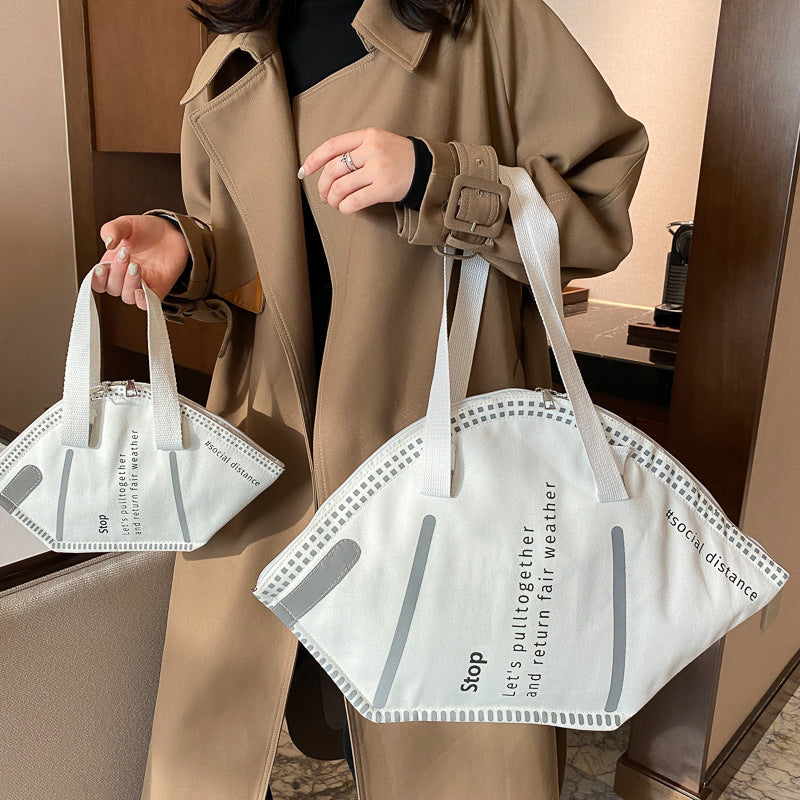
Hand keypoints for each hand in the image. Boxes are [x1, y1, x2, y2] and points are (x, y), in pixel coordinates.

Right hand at [94, 215, 190, 310]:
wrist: (172, 232)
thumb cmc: (146, 230)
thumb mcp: (126, 224)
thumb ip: (112, 229)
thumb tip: (107, 242)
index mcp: (111, 266)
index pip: (98, 282)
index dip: (96, 279)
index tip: (101, 267)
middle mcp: (124, 279)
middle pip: (112, 288)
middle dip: (116, 272)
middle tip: (125, 254)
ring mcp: (140, 286)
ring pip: (128, 296)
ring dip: (129, 283)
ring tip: (136, 265)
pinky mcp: (157, 290)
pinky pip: (147, 304)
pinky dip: (142, 300)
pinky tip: (141, 290)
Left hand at [299, 127, 414, 213]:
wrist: (426, 168)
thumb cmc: (398, 157)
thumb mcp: (377, 142)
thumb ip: (355, 149)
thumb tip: (326, 168)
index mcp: (367, 136)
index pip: (332, 146)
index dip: (314, 159)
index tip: (304, 171)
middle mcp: (371, 150)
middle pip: (333, 169)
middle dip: (323, 186)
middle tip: (324, 196)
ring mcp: (378, 169)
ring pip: (341, 187)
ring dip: (333, 200)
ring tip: (335, 203)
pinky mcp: (385, 188)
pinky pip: (355, 201)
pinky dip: (345, 207)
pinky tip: (346, 208)